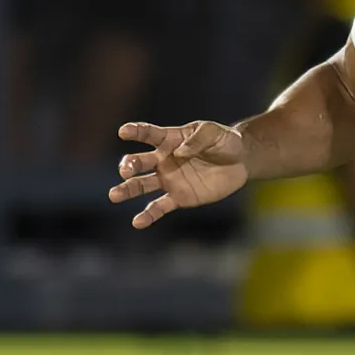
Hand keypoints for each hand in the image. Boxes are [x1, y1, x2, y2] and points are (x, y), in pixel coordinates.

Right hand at [111, 120, 248, 227]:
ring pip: (142, 185)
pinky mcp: (178, 198)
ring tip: (114, 195)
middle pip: (139, 162)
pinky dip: (148, 215)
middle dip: (129, 165)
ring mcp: (169, 180)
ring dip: (127, 189)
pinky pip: (159, 207)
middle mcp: (163, 160)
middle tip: (125, 170)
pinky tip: (137, 222)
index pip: (148, 134)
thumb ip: (197, 139)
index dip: (135, 132)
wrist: (240, 162)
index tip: (123, 132)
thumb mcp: (214, 132)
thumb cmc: (225, 142)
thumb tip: (180, 152)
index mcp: (170, 139)